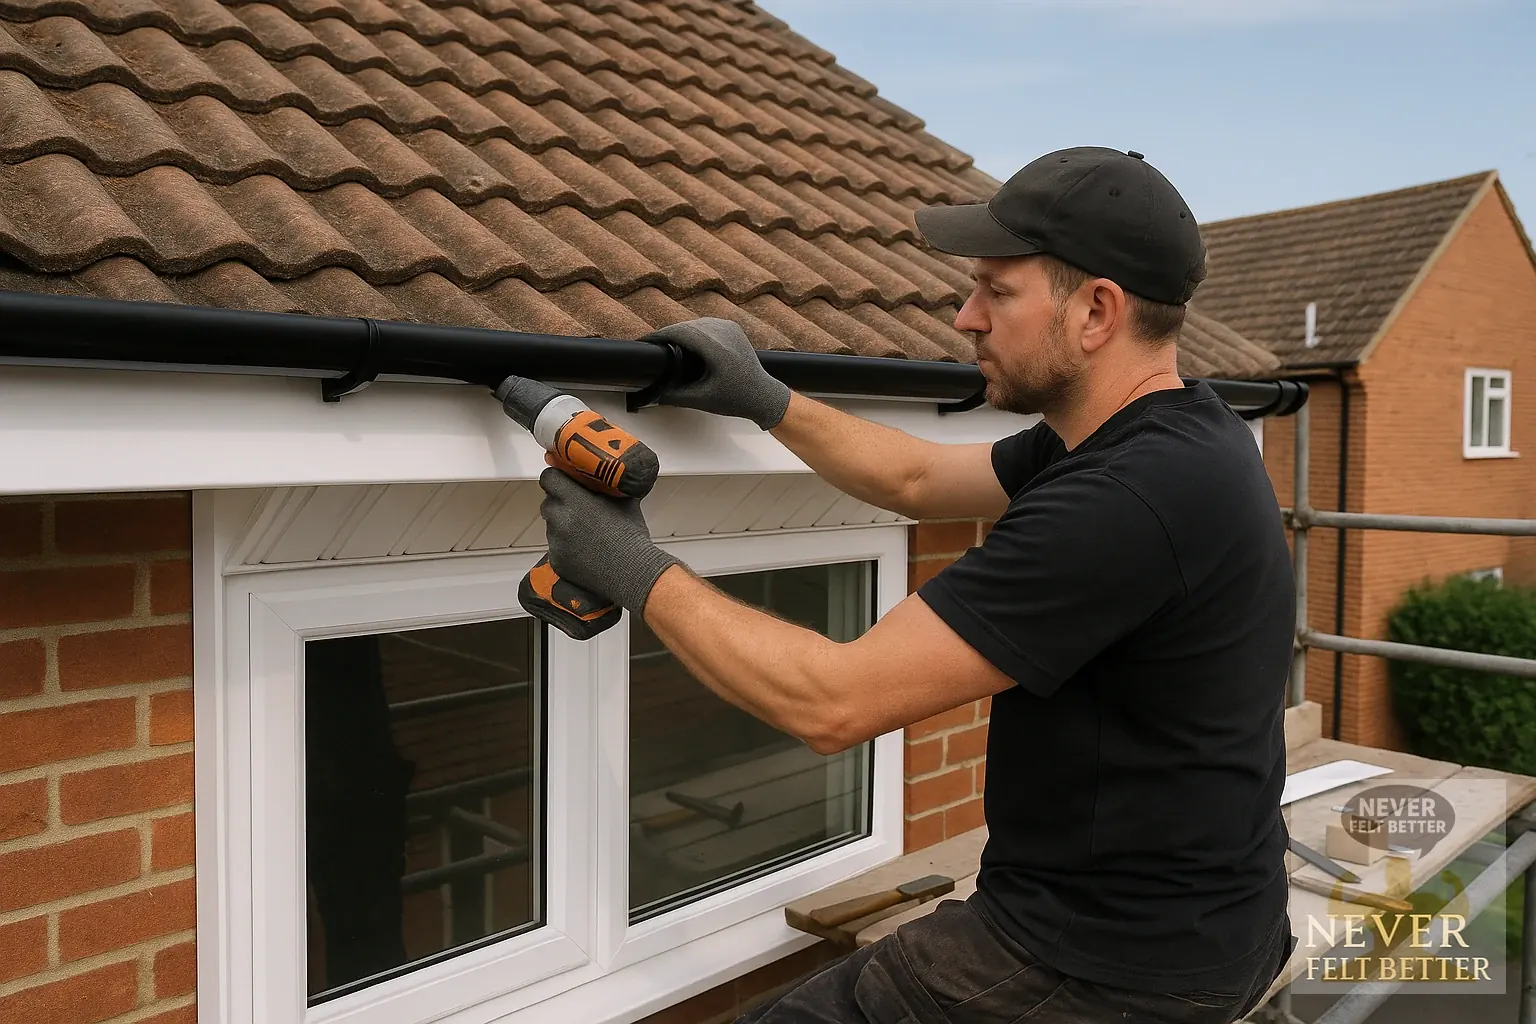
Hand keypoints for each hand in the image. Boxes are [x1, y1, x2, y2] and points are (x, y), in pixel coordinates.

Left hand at [537, 465, 680, 616]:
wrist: (633, 572)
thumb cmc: (631, 538)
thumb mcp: (625, 502)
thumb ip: (611, 486)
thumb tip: (614, 476)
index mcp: (575, 501)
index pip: (549, 479)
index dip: (556, 478)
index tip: (562, 481)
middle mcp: (561, 520)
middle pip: (548, 502)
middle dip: (560, 503)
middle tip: (578, 508)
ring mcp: (556, 543)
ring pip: (551, 526)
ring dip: (562, 525)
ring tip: (586, 533)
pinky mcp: (557, 561)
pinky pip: (555, 548)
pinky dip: (565, 547)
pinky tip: (585, 550)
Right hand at [640, 318, 791, 428]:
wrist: (764, 395)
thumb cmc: (738, 398)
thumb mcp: (702, 400)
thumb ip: (674, 395)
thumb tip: (652, 392)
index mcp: (717, 348)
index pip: (680, 332)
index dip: (658, 335)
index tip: (643, 341)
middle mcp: (724, 332)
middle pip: (686, 326)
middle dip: (666, 334)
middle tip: (649, 346)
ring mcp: (729, 327)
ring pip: (695, 323)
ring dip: (678, 332)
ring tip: (663, 345)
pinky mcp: (732, 328)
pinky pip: (705, 324)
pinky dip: (692, 332)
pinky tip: (683, 342)